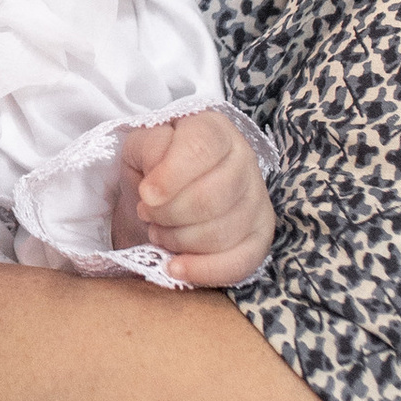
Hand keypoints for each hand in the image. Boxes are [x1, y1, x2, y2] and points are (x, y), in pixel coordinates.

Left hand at [123, 111, 275, 287]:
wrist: (164, 195)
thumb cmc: (153, 167)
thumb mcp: (140, 148)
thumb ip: (148, 152)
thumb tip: (155, 188)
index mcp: (214, 129)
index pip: (201, 147)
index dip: (171, 175)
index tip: (146, 195)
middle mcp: (244, 159)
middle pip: (210, 198)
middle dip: (168, 214)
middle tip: (147, 214)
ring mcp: (257, 198)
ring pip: (222, 232)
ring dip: (178, 240)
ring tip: (158, 232)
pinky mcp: (261, 235)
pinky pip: (241, 262)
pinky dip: (204, 270)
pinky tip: (176, 267)